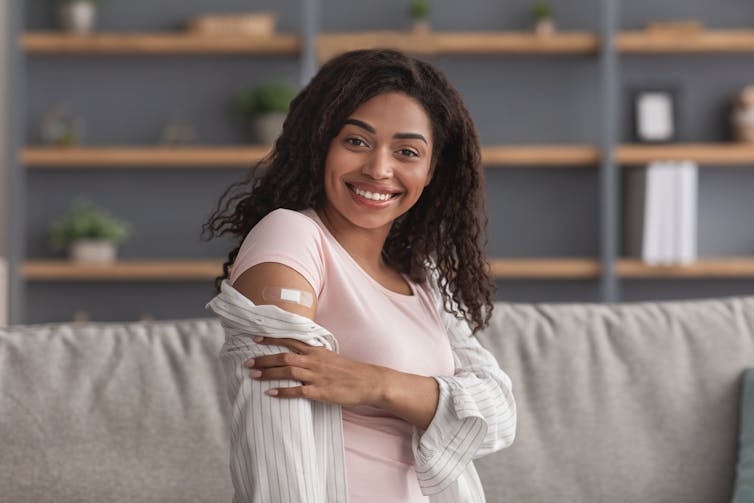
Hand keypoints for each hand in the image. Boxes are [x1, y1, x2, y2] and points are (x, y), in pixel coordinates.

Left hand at [244, 337, 386, 406]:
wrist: (368, 382)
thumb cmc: (350, 371)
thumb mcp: (332, 358)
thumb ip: (315, 356)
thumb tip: (300, 356)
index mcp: (317, 351)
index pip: (290, 341)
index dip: (272, 340)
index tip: (256, 338)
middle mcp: (314, 361)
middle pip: (284, 357)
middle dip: (264, 359)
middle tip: (247, 362)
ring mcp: (317, 376)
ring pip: (288, 371)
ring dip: (268, 373)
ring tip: (253, 375)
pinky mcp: (320, 391)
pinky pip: (298, 391)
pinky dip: (283, 391)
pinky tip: (271, 393)